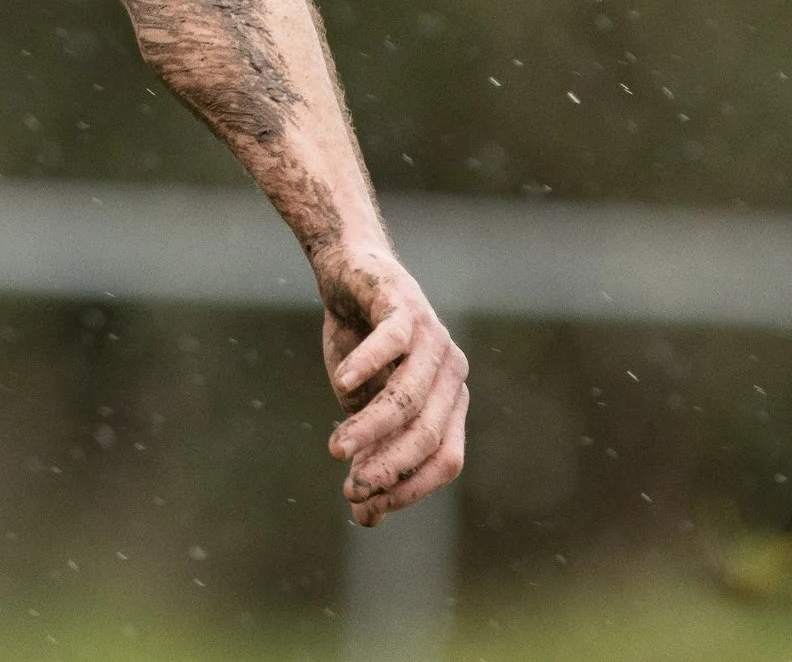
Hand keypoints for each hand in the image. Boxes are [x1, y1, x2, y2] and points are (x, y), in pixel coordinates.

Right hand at [316, 242, 466, 525]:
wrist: (349, 274)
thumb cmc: (360, 345)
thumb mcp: (362, 408)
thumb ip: (370, 452)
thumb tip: (365, 517)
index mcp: (451, 401)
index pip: (445, 459)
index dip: (410, 487)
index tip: (365, 503)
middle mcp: (452, 372)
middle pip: (428, 433)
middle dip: (391, 466)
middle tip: (352, 486)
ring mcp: (433, 337)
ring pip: (408, 395)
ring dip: (373, 427)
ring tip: (338, 448)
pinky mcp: (404, 304)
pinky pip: (393, 341)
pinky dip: (369, 365)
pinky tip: (343, 385)